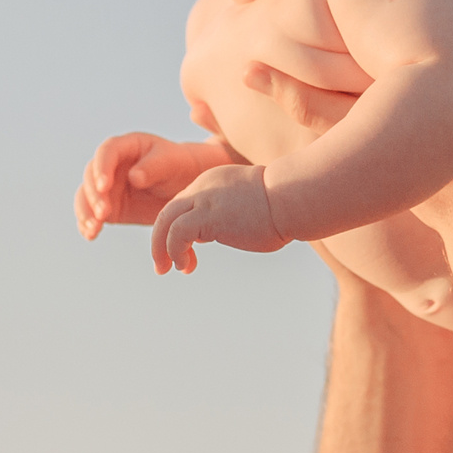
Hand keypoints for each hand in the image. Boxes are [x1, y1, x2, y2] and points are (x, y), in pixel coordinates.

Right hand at [76, 133, 231, 238]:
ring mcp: (106, 187)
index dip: (102, 169)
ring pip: (86, 197)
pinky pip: (92, 215)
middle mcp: (109, 165)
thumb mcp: (170, 163)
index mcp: (125, 146)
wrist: (183, 187)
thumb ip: (153, 167)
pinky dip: (88, 225)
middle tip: (103, 213)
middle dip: (94, 195)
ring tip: (94, 229)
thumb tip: (133, 177)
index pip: (106, 152)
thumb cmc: (178, 167)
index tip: (105, 186)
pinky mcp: (108, 206)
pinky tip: (90, 235)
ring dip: (86, 212)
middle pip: (91, 177)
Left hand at [150, 162, 287, 272]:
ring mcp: (204, 200)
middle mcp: (204, 188)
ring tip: (167, 269)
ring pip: (165, 221)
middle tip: (161, 265)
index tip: (184, 254)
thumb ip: (237, 214)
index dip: (176, 231)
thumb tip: (239, 230)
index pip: (183, 205)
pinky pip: (177, 234)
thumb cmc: (286, 206)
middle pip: (167, 212)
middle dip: (159, 240)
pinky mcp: (207, 216)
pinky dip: (175, 251)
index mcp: (214, 183)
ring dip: (161, 249)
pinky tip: (186, 265)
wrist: (293, 198)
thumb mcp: (252, 206)